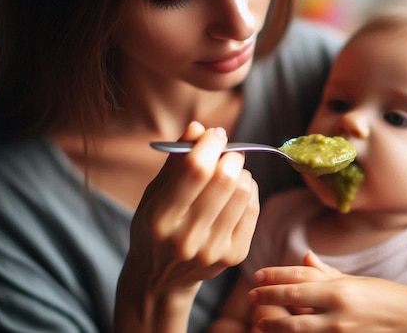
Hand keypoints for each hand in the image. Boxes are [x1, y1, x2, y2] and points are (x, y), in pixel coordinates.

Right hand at [115, 122, 259, 331]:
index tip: (215, 134)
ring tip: (231, 173)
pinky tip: (237, 191)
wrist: (161, 278)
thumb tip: (198, 127)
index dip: (210, 144)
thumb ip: (175, 161)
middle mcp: (187, 237)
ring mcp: (212, 250)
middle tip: (227, 152)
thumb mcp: (154, 194)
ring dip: (241, 173)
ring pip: (243, 192)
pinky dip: (249, 191)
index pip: (196, 171)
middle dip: (231, 156)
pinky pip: (253, 209)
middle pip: (225, 180)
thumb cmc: (155, 227)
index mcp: (160, 217)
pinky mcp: (233, 256)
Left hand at [248, 251, 406, 332]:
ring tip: (261, 324)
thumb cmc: (382, 295)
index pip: (299, 277)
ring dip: (276, 325)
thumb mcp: (354, 280)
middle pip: (293, 300)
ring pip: (297, 328)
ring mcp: (340, 331)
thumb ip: (325, 272)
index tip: (257, 276)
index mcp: (339, 287)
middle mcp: (338, 308)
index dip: (275, 276)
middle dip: (268, 298)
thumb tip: (304, 257)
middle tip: (250, 297)